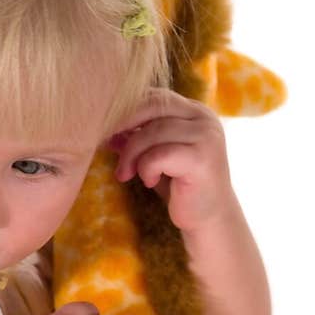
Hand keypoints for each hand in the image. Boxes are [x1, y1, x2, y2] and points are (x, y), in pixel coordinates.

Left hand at [109, 88, 233, 233]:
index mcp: (193, 111)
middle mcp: (203, 118)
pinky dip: (146, 168)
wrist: (209, 218)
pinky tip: (150, 181)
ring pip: (153, 131)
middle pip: (153, 106)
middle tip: (106, 147)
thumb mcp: (154, 157)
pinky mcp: (203, 158)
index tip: (106, 130)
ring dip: (131, 155)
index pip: (155, 97)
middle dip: (124, 126)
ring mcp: (206, 136)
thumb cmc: (180, 186)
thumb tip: (108, 128)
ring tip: (127, 174)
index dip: (127, 110)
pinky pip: (160, 154)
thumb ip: (137, 138)